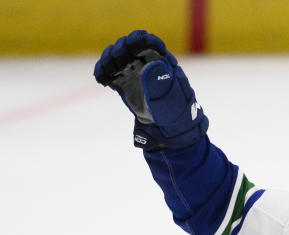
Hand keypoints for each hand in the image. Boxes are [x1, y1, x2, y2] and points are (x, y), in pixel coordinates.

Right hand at [94, 30, 207, 150]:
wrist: (169, 128)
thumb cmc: (175, 111)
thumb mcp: (171, 98)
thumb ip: (161, 82)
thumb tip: (153, 64)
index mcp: (162, 62)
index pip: (151, 43)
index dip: (142, 40)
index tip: (135, 43)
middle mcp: (146, 63)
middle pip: (129, 47)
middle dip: (122, 49)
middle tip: (118, 59)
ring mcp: (133, 72)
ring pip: (116, 57)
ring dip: (109, 59)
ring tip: (107, 70)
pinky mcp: (123, 83)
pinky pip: (109, 72)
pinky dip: (102, 72)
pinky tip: (101, 78)